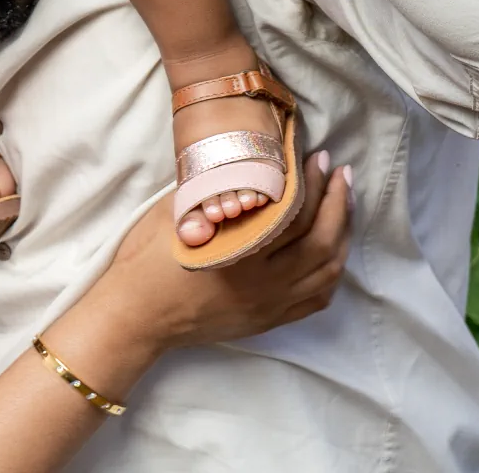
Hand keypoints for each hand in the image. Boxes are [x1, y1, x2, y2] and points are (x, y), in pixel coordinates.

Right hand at [94, 153, 350, 353]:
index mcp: (240, 254)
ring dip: (342, 234)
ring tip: (343, 204)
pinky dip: (331, 271)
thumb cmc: (148, 258)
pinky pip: (316, 299)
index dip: (312, 182)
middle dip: (338, 203)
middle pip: (322, 243)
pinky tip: (332, 249)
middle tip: (340, 173)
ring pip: (326, 272)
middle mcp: (263, 285)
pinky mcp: (268, 320)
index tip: (317, 157)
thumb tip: (247, 159)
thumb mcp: (176, 212)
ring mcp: (269, 307)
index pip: (294, 214)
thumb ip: (215, 189)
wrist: (136, 314)